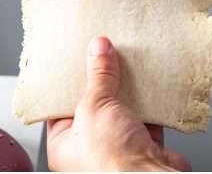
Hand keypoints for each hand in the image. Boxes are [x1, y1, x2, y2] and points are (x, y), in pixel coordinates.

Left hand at [47, 36, 189, 172]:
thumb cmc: (110, 161)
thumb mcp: (95, 107)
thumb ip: (98, 77)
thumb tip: (98, 50)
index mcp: (64, 144)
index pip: (61, 106)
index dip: (70, 81)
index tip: (78, 57)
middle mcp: (90, 147)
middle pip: (95, 104)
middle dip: (103, 80)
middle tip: (105, 54)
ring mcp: (118, 144)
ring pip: (122, 108)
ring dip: (128, 87)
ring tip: (128, 61)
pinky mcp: (143, 142)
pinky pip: (145, 113)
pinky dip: (150, 98)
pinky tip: (150, 80)